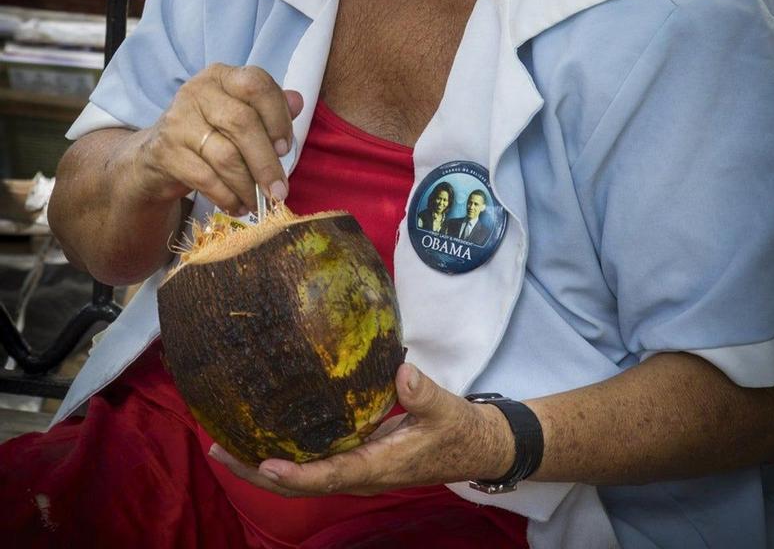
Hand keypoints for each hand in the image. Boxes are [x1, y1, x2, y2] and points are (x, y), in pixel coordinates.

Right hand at [133, 64, 302, 215]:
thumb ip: (270, 107)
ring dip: (248, 186)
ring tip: (260, 203)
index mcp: (221, 76)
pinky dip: (227, 197)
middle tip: (280, 190)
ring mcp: (178, 121)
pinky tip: (238, 207)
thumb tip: (298, 101)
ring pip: (226, 156)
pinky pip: (206, 179)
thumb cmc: (210, 132)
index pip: (256, 85)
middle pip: (243, 123)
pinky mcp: (166, 152)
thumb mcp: (240, 114)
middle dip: (266, 163)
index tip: (285, 148)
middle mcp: (197, 92)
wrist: (157, 156)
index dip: (277, 117)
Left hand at [208, 363, 515, 496]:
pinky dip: (283, 455)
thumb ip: (422, 393)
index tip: (263, 464)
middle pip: (300, 484)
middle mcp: (358, 476)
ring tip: (224, 444)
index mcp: (377, 468)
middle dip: (256, 471)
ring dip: (261, 464)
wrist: (472, 448)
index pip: (328, 477)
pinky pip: (312, 464)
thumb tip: (402, 373)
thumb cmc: (457, 430)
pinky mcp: (355, 459)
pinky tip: (263, 435)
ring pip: (302, 477)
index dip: (296, 474)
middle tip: (216, 450)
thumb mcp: (445, 409)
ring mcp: (354, 471)